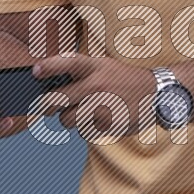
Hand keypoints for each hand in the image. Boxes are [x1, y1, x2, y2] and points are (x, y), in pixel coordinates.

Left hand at [31, 53, 156, 137]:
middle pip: (56, 99)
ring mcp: (102, 106)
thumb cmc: (123, 80)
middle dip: (47, 106)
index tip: (35, 72)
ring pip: (66, 120)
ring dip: (69, 119)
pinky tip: (101, 119)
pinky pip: (84, 131)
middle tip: (47, 108)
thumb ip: (81, 72)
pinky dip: (88, 128)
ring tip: (83, 113)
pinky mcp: (108, 125)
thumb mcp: (105, 66)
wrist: (157, 95)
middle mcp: (97, 85)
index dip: (48, 66)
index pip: (68, 63)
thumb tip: (49, 84)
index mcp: (96, 67)